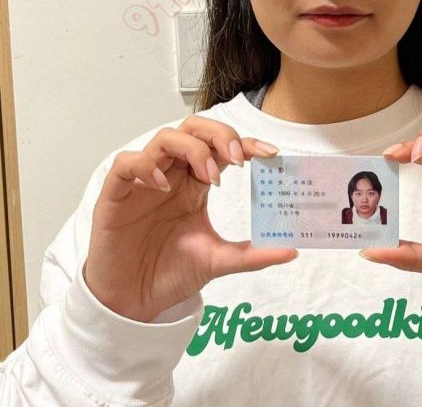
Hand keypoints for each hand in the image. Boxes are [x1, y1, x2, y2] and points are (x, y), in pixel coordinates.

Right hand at [84, 116, 297, 321]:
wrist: (133, 303)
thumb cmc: (170, 273)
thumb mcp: (218, 261)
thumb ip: (252, 254)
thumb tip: (292, 251)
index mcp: (195, 184)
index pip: (221, 149)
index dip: (245, 143)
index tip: (270, 153)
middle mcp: (172, 175)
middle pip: (194, 130)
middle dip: (220, 136)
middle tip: (239, 159)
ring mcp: (144, 182)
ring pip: (165, 138)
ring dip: (191, 149)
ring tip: (208, 176)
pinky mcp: (116, 194)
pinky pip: (125, 163)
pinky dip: (144, 165)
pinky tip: (161, 185)